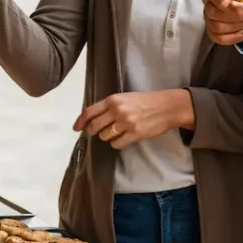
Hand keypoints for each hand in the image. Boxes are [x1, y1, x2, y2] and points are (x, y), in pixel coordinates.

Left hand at [72, 91, 193, 149]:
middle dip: (93, 131)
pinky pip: (117, 144)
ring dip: (107, 137)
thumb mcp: (124, 98)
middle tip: (97, 132)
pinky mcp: (135, 134)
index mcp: (112, 100)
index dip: (80, 121)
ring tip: (116, 131)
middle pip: (94, 127)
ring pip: (104, 136)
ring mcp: (126, 123)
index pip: (89, 112)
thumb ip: (108, 106)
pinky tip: (124, 138)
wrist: (166, 106)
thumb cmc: (144, 101)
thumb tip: (91, 118)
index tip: (76, 128)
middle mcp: (117, 111)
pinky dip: (117, 143)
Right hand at [203, 0, 242, 45]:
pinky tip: (242, 34)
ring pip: (213, 26)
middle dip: (229, 17)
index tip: (228, 5)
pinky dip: (230, 38)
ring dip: (231, 28)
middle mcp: (210, 0)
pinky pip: (216, 37)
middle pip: (210, 11)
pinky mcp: (212, 29)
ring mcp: (209, 16)